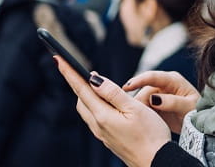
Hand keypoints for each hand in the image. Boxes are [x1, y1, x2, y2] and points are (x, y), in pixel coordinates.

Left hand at [55, 57, 169, 166]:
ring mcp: (102, 134)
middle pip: (81, 99)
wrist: (156, 163)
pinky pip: (95, 118)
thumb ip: (113, 93)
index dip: (69, 72)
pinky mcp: (109, 139)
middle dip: (76, 81)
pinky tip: (105, 103)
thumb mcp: (135, 109)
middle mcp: (98, 126)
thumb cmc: (151, 136)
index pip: (82, 88)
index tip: (58, 57)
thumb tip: (94, 79)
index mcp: (103, 116)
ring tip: (90, 82)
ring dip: (85, 94)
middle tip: (72, 66)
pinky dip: (94, 105)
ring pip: (87, 109)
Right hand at [123, 71, 200, 132]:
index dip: (138, 80)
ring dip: (139, 109)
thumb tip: (154, 98)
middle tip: (134, 115)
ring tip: (140, 120)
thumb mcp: (188, 107)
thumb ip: (172, 102)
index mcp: (173, 80)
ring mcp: (158, 93)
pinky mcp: (154, 104)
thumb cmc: (197, 112)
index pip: (152, 77)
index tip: (126, 87)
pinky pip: (143, 107)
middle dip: (138, 101)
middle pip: (144, 90)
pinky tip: (139, 121)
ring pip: (142, 99)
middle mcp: (164, 84)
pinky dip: (141, 113)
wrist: (199, 123)